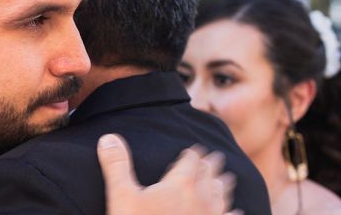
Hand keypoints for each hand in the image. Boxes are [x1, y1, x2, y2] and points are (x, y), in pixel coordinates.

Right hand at [97, 134, 237, 214]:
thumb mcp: (121, 196)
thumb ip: (117, 165)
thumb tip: (108, 137)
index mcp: (180, 185)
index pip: (191, 161)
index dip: (193, 153)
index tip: (196, 148)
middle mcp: (201, 200)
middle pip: (209, 176)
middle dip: (211, 165)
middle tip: (216, 157)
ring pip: (221, 197)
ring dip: (223, 186)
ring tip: (228, 179)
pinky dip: (233, 214)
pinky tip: (237, 213)